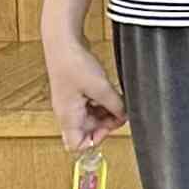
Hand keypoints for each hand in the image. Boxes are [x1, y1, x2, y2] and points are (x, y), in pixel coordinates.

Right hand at [44, 34, 124, 149]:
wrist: (64, 43)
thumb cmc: (74, 65)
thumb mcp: (101, 88)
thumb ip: (115, 106)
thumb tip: (125, 116)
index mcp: (68, 116)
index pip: (76, 144)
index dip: (95, 140)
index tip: (110, 126)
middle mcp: (68, 112)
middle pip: (88, 131)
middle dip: (106, 124)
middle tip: (120, 112)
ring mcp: (72, 102)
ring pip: (92, 118)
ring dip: (106, 112)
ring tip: (118, 100)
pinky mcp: (77, 92)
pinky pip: (92, 105)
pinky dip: (103, 102)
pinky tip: (111, 92)